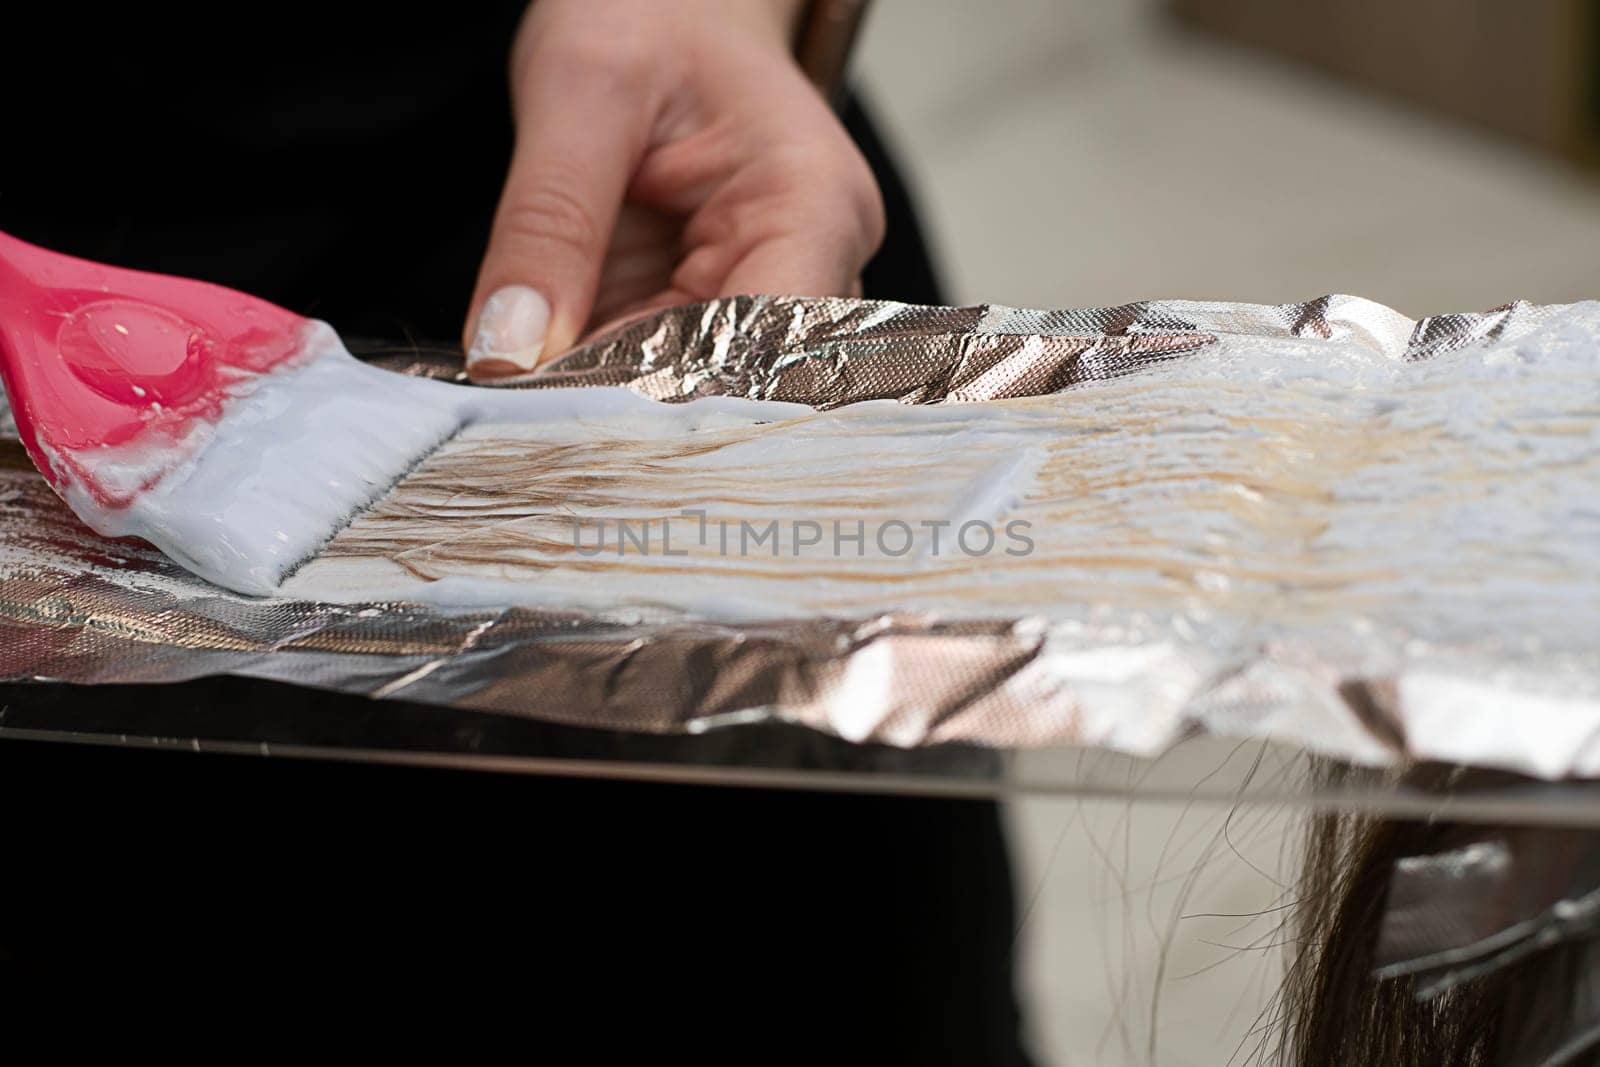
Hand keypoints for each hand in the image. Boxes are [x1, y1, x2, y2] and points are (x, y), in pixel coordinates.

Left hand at [463, 0, 883, 379]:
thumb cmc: (648, 10)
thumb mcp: (580, 89)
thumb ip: (548, 221)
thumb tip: (511, 350)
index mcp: (812, 204)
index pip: (766, 347)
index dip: (669, 400)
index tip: (561, 415)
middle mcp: (814, 265)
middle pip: (729, 385)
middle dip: (623, 411)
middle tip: (517, 420)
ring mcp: (767, 292)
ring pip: (690, 393)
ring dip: (602, 402)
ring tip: (520, 403)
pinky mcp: (716, 307)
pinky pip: (659, 370)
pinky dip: (595, 379)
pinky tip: (539, 383)